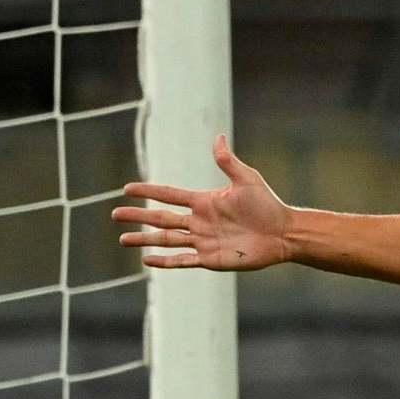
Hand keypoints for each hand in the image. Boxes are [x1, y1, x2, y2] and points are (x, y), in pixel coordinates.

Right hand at [113, 134, 294, 270]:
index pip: (169, 195)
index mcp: (204, 201)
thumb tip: (218, 137)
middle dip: (137, 216)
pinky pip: (182, 260)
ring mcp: (203, 240)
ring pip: (166, 240)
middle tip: (115, 214)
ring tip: (122, 239)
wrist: (284, 233)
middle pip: (160, 218)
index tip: (127, 189)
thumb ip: (227, 161)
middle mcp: (199, 221)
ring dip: (144, 240)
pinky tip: (147, 261)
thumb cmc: (268, 205)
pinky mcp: (211, 259)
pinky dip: (165, 261)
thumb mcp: (246, 179)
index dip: (148, 191)